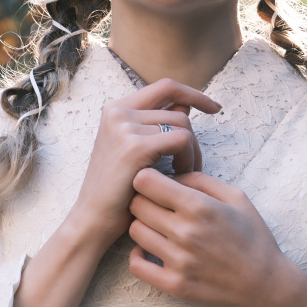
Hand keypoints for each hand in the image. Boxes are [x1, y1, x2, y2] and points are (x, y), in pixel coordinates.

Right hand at [69, 79, 218, 245]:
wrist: (92, 219)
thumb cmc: (116, 191)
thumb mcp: (134, 151)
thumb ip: (156, 126)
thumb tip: (186, 106)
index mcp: (116, 109)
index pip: (165, 87)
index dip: (194, 94)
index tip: (214, 108)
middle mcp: (118, 111)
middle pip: (179, 111)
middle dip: (193, 140)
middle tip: (193, 167)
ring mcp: (124, 126)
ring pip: (183, 125)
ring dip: (192, 153)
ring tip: (184, 177)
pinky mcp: (135, 146)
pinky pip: (182, 140)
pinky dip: (188, 160)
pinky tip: (178, 178)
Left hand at [126, 168, 306, 306]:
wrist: (266, 285)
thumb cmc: (253, 238)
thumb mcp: (237, 197)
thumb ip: (201, 180)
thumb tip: (171, 175)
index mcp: (199, 207)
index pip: (145, 181)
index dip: (146, 179)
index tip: (155, 184)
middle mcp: (185, 232)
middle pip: (137, 205)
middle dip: (144, 201)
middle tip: (157, 207)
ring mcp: (178, 260)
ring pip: (135, 231)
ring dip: (143, 227)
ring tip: (159, 229)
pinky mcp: (174, 285)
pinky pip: (136, 265)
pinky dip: (138, 256)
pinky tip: (150, 252)